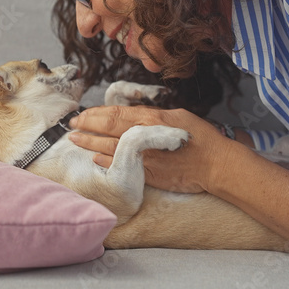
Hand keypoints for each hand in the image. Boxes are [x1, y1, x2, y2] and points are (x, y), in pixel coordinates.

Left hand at [68, 106, 234, 193]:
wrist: (216, 166)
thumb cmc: (202, 137)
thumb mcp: (178, 116)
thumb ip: (153, 115)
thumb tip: (135, 115)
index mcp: (151, 119)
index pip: (115, 115)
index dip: (95, 114)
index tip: (82, 114)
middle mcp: (144, 138)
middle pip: (108, 131)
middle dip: (87, 128)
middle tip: (72, 126)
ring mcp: (144, 158)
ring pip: (110, 149)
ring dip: (90, 145)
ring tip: (75, 141)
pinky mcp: (148, 174)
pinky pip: (121, 166)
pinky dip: (105, 162)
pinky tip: (94, 159)